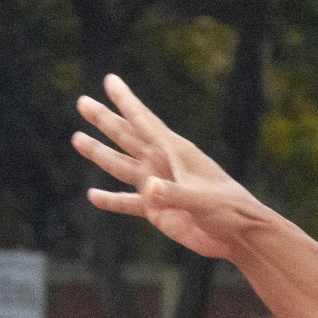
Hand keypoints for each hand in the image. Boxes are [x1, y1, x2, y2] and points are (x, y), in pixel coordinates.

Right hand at [75, 75, 261, 258]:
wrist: (240, 236)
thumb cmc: (229, 210)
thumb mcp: (203, 200)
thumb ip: (175, 194)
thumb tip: (149, 188)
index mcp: (176, 152)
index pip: (144, 121)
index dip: (126, 100)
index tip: (110, 80)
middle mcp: (163, 164)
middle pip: (127, 137)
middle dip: (104, 120)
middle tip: (82, 102)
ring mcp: (158, 187)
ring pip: (121, 166)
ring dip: (100, 154)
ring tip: (78, 139)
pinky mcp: (157, 211)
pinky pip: (128, 203)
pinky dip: (111, 200)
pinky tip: (93, 196)